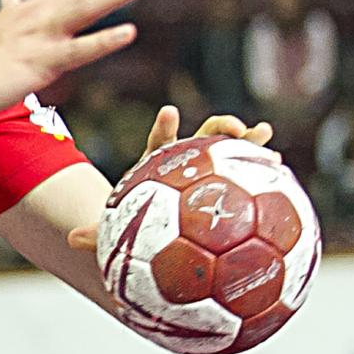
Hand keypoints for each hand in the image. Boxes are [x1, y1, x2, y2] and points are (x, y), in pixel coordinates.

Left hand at [65, 106, 275, 252]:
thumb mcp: (116, 233)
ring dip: (249, 141)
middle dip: (219, 127)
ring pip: (231, 151)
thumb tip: (72, 240)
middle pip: (203, 138)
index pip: (159, 144)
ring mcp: (211, 172)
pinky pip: (248, 175)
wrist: (156, 234)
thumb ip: (97, 236)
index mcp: (158, 169)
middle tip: (234, 127)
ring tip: (265, 136)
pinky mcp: (228, 184)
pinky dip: (262, 168)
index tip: (170, 113)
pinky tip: (281, 168)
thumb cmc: (136, 231)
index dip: (165, 129)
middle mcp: (186, 165)